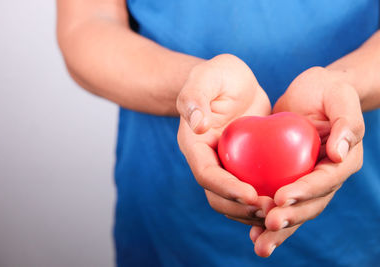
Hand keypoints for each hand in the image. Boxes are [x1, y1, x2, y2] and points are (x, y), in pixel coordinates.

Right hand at [177, 54, 272, 225]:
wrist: (233, 82)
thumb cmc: (217, 75)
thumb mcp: (206, 77)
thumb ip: (195, 97)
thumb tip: (198, 125)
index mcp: (195, 145)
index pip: (206, 174)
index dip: (226, 189)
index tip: (251, 195)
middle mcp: (208, 160)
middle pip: (218, 196)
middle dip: (242, 208)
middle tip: (271, 209)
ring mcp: (226, 165)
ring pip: (234, 200)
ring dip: (253, 211)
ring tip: (280, 211)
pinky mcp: (244, 165)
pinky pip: (253, 188)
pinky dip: (265, 199)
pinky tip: (286, 201)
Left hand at [250, 67, 364, 256]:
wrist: (310, 93)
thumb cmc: (327, 90)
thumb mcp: (339, 96)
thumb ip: (346, 123)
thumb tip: (340, 155)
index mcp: (342, 161)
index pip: (325, 181)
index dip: (305, 192)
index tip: (280, 198)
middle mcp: (326, 175)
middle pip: (311, 204)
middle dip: (290, 218)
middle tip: (267, 225)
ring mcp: (307, 180)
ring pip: (295, 210)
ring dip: (278, 229)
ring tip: (258, 244)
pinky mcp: (289, 179)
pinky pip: (279, 202)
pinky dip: (266, 218)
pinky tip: (251, 232)